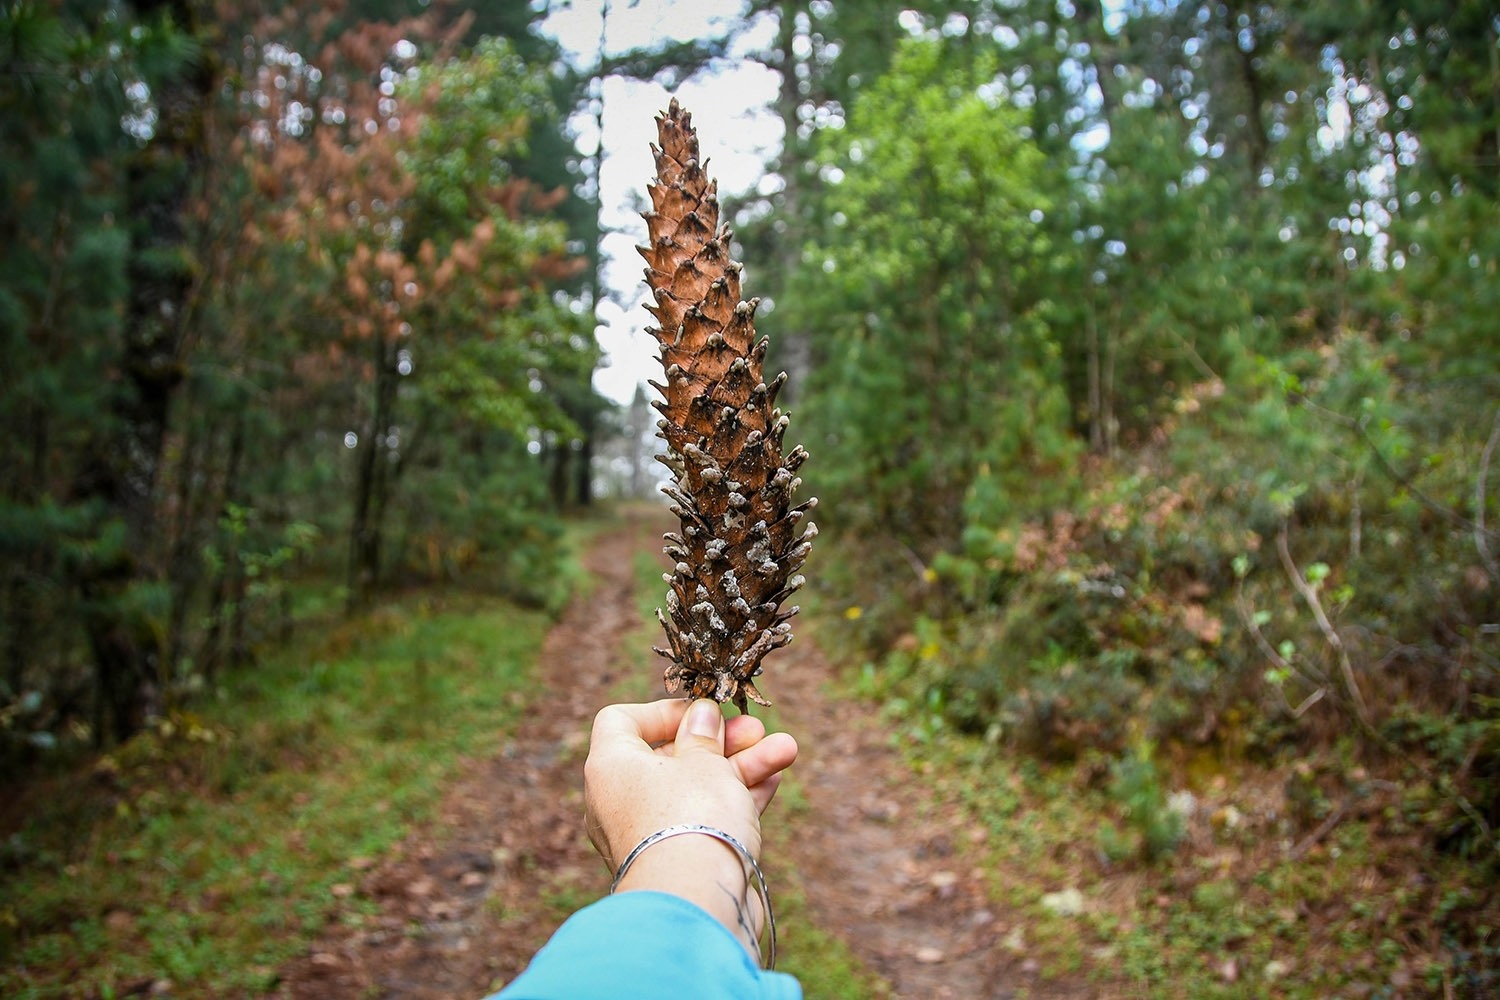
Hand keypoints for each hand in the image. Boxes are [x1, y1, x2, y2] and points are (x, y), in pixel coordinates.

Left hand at [583, 699, 797, 949]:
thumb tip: (700, 716)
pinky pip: (705, 818)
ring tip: (785, 749)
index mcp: (611, 768)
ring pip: (696, 788)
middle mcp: (621, 801)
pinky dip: (736, 798)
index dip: (663, 711)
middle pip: (670, 756)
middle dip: (720, 740)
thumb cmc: (692, 818)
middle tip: (755, 729)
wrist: (698, 902)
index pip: (621, 722)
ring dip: (741, 766)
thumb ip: (703, 736)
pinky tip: (773, 778)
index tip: (701, 712)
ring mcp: (649, 833)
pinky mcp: (677, 860)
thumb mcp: (705, 761)